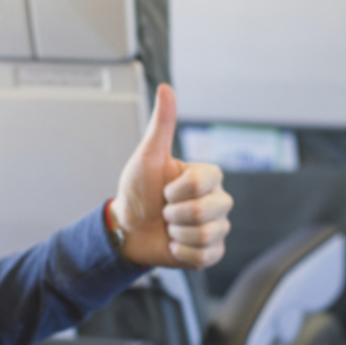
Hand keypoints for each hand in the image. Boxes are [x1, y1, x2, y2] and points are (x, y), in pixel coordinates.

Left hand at [110, 84, 232, 268]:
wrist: (128, 227)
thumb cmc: (138, 190)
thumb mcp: (147, 156)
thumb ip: (162, 125)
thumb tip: (166, 88)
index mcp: (207, 176)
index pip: (205, 181)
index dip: (178, 190)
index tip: (164, 190)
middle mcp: (217, 200)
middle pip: (208, 210)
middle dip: (175, 213)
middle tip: (164, 210)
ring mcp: (217, 227)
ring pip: (207, 234)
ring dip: (176, 233)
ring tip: (168, 226)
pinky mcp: (212, 252)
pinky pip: (206, 256)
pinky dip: (182, 252)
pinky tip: (173, 243)